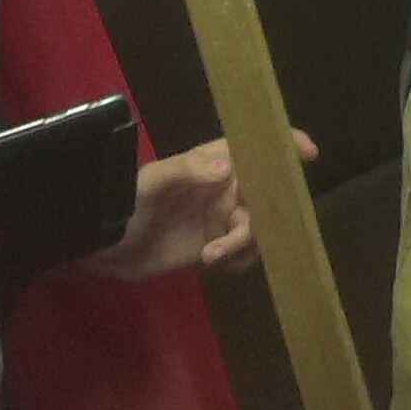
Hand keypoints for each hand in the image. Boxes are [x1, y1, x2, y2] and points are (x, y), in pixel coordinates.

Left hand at [89, 130, 317, 282]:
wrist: (101, 249)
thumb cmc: (123, 206)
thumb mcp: (150, 185)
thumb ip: (186, 172)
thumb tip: (226, 168)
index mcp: (209, 162)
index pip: (253, 147)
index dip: (284, 145)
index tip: (309, 155)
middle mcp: (221, 187)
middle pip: (264, 194)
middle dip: (263, 215)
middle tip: (237, 233)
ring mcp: (217, 217)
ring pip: (256, 227)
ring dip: (243, 244)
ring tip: (211, 256)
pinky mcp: (211, 245)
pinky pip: (242, 252)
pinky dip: (238, 260)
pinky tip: (214, 264)